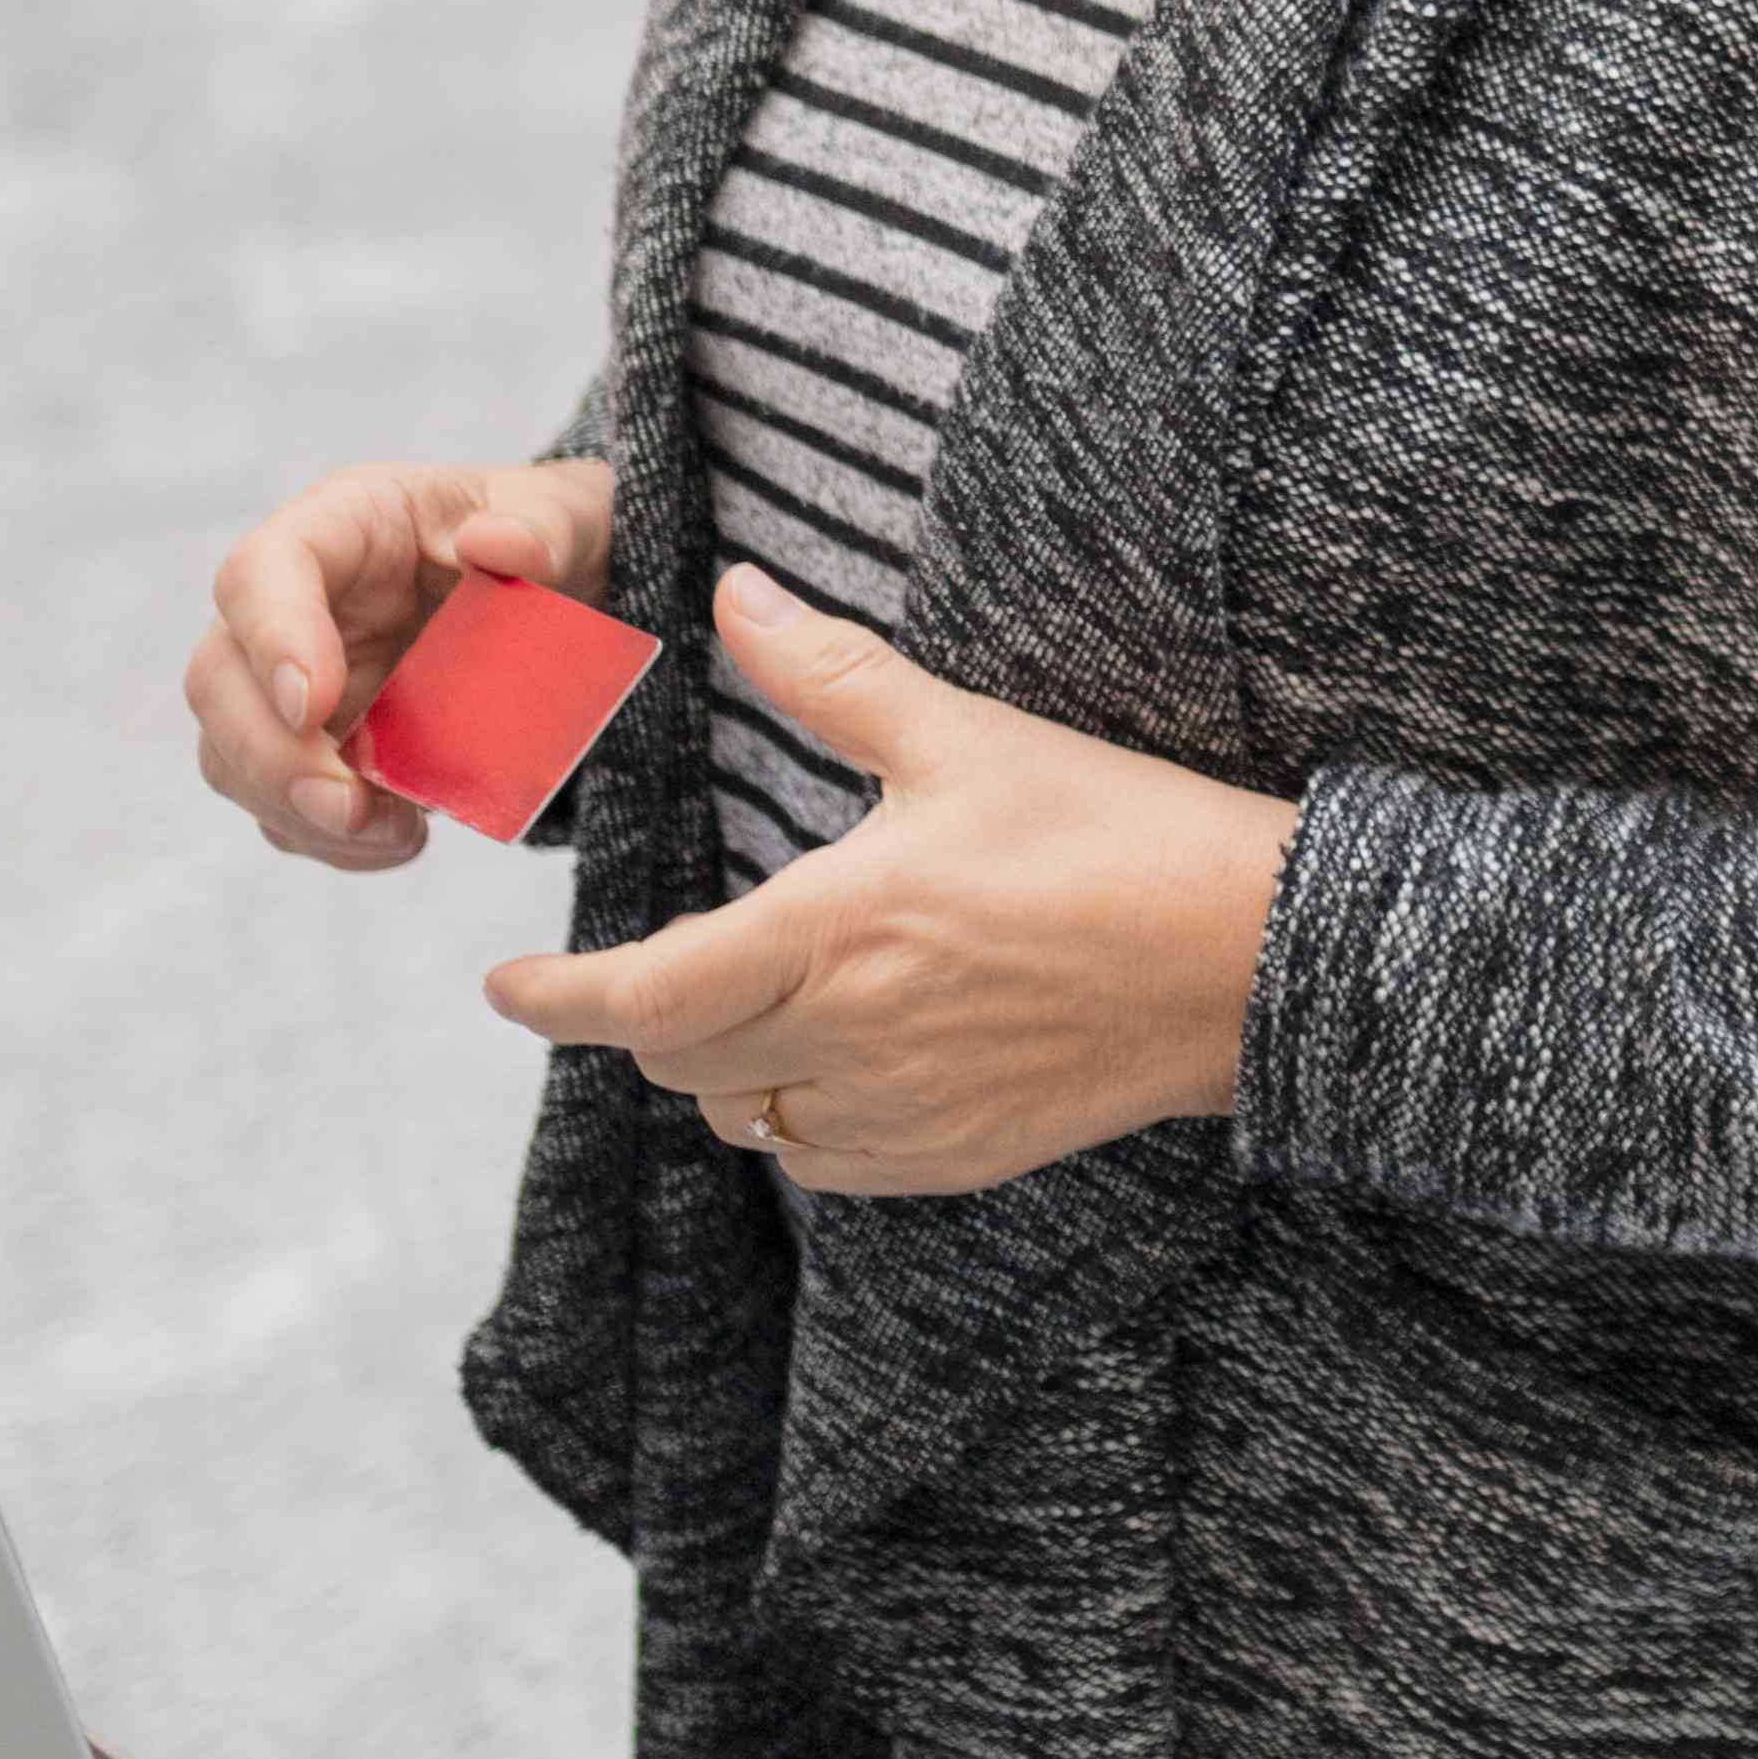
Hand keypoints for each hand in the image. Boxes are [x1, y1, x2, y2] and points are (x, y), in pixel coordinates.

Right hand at [186, 450, 615, 871]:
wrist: (554, 593)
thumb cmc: (539, 538)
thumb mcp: (564, 515)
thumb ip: (544, 526)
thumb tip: (499, 542)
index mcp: (338, 526)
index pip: (261, 572)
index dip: (271, 640)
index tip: (310, 705)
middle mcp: (291, 607)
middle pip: (218, 681)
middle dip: (270, 757)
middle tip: (348, 806)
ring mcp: (287, 682)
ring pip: (235, 758)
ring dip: (299, 813)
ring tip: (397, 836)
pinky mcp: (311, 748)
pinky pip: (284, 807)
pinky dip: (332, 839)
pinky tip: (401, 841)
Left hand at [476, 571, 1299, 1199]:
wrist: (1251, 958)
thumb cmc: (1116, 834)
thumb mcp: (968, 739)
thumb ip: (832, 676)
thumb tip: (733, 598)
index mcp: (833, 931)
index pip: (642, 998)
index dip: (554, 1001)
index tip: (506, 988)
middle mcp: (848, 1039)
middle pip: (678, 1061)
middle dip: (651, 1017)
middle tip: (672, 964)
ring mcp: (899, 1114)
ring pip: (743, 1118)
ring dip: (727, 1067)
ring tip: (766, 1003)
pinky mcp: (950, 1157)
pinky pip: (821, 1160)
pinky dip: (801, 1117)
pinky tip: (846, 1057)